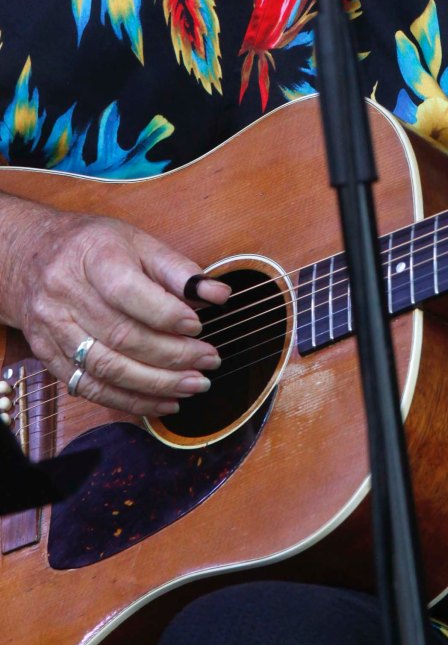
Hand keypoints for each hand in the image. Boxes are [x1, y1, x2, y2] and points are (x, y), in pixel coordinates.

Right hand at [2, 196, 229, 416]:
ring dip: (155, 384)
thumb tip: (219, 294)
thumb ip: (178, 270)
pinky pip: (89, 387)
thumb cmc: (94, 247)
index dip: (166, 314)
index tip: (198, 327)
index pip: (128, 292)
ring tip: (193, 386)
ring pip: (106, 368)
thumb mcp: (138, 242)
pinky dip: (129, 400)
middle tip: (209, 361)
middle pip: (122, 336)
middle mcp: (66, 295)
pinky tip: (161, 402)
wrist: (32, 256)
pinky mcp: (48, 355)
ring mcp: (53, 328)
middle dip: (172, 356)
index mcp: (93, 258)